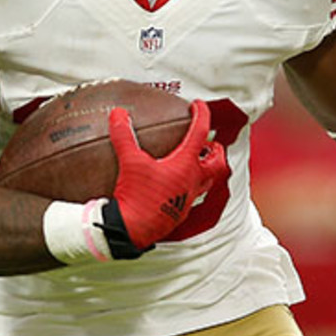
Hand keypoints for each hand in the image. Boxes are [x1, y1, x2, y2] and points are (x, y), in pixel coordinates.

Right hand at [100, 99, 228, 256]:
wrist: (133, 229)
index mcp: (185, 165)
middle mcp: (193, 181)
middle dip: (215, 149)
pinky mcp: (180, 211)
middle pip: (217, 162)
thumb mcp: (129, 161)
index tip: (198, 106)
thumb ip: (124, 135)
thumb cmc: (136, 196)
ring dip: (207, 168)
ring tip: (197, 161)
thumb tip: (118, 114)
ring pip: (209, 181)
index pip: (200, 133)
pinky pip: (194, 195)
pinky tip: (177, 184)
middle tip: (208, 142)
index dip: (202, 115)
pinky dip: (191, 185)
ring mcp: (188, 198)